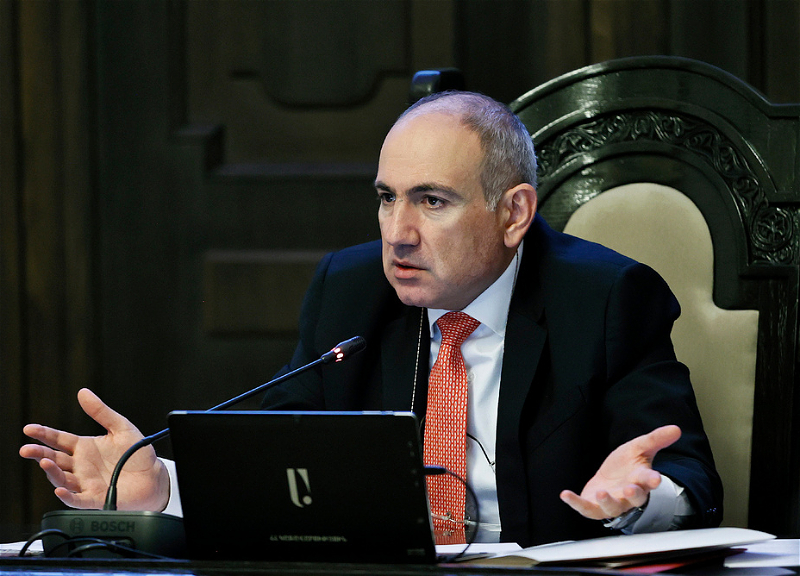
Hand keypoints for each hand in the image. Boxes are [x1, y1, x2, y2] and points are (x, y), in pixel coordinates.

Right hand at [19, 388, 169, 511]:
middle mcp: (81, 466)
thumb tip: (83, 393)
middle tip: (27, 449)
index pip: (59, 440)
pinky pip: (77, 498)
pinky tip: (60, 490)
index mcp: (85, 448)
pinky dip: (67, 496)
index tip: (30, 429)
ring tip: (45, 462)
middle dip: (39, 454)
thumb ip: (101, 411)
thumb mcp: (120, 427)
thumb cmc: (137, 454)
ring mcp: (86, 482)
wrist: (154, 476)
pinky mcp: (96, 498)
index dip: (44, 434)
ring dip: (52, 472)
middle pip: (55, 459)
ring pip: (62, 479)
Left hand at [559, 425, 680, 519]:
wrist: (611, 478)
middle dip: (632, 494)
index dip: (652, 480)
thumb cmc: (627, 465)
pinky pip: (586, 508)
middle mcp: (627, 495)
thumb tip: (676, 428)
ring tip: (601, 492)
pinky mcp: (594, 506)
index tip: (655, 478)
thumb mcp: (639, 447)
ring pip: (612, 508)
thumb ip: (656, 439)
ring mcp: (611, 503)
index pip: (648, 480)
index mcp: (640, 479)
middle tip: (629, 489)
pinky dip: (575, 503)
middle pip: (633, 498)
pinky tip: (565, 494)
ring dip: (607, 502)